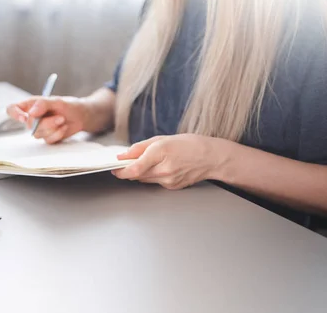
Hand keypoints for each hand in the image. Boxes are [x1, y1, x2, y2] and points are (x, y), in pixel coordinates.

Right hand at [6, 96, 86, 143]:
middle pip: (28, 125)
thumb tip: (30, 113)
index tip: (24, 117)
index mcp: (29, 105)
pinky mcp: (46, 137)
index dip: (14, 114)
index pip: (12, 109)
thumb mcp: (56, 101)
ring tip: (63, 120)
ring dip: (53, 128)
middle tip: (60, 117)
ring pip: (37, 134)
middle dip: (46, 123)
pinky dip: (58, 134)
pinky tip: (64, 127)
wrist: (81, 116)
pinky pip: (47, 140)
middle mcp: (31, 118)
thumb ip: (42, 104)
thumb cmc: (67, 105)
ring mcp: (38, 129)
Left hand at [112, 134, 228, 189]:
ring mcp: (169, 180)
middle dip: (128, 170)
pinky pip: (155, 182)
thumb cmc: (190, 145)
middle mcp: (164, 169)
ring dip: (140, 173)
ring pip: (144, 179)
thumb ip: (140, 147)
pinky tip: (162, 168)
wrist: (212, 158)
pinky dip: (153, 176)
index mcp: (161, 152)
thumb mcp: (162, 139)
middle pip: (137, 175)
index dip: (121, 170)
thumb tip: (123, 156)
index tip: (114, 168)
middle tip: (126, 163)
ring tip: (148, 162)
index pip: (135, 168)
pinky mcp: (172, 187)